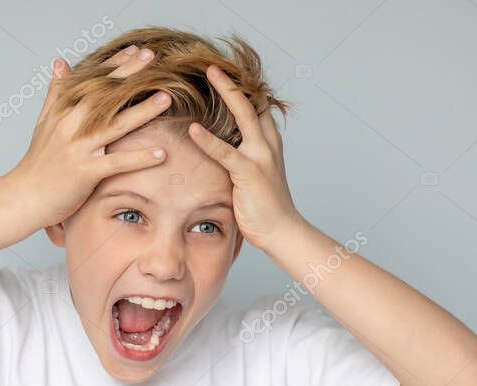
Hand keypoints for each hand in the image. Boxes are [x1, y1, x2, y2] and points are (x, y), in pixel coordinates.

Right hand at [6, 46, 172, 229]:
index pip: (93, 81)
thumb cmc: (38, 162)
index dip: (116, 65)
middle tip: (153, 58)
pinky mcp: (84, 172)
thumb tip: (60, 62)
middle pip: (104, 95)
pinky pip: (116, 163)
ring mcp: (78, 148)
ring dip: (142, 111)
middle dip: (130, 75)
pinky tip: (160, 153)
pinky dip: (138, 158)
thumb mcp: (44, 122)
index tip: (137, 51)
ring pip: (114, 125)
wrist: (24, 196)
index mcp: (64, 112)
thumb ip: (56, 92)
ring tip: (166, 98)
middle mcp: (71, 125)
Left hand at [186, 65, 302, 250]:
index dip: (242, 87)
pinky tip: (193, 129)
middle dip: (235, 79)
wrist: (283, 231)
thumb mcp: (255, 174)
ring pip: (245, 114)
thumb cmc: (266, 206)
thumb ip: (241, 156)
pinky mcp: (250, 173)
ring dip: (227, 91)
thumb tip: (219, 148)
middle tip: (214, 62)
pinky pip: (226, 152)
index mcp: (269, 142)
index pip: (257, 105)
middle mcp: (268, 143)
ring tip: (208, 74)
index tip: (222, 72)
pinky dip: (208, 140)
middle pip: (254, 100)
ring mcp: (261, 156)